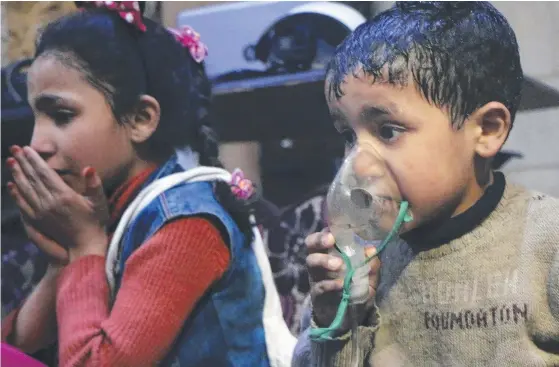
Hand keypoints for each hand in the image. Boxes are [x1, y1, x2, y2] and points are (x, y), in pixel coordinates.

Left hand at [7, 145, 108, 260]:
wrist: (85, 245)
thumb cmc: (96, 222)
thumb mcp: (100, 202)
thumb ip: (94, 184)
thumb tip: (88, 168)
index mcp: (64, 195)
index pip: (45, 173)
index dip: (35, 160)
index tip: (27, 148)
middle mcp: (49, 203)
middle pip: (32, 179)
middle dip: (22, 162)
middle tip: (14, 148)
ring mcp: (41, 213)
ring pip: (25, 189)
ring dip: (16, 174)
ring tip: (10, 161)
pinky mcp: (37, 221)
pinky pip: (22, 204)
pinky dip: (15, 194)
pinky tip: (11, 185)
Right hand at [306, 229, 379, 327]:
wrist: (345, 315)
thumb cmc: (354, 286)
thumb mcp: (367, 275)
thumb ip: (371, 264)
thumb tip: (373, 250)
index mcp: (330, 250)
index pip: (324, 233)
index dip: (328, 229)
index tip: (336, 230)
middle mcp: (319, 259)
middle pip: (310, 243)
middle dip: (319, 239)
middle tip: (331, 240)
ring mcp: (315, 276)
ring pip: (312, 262)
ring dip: (324, 260)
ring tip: (339, 264)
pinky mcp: (316, 293)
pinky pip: (320, 286)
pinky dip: (331, 284)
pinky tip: (341, 284)